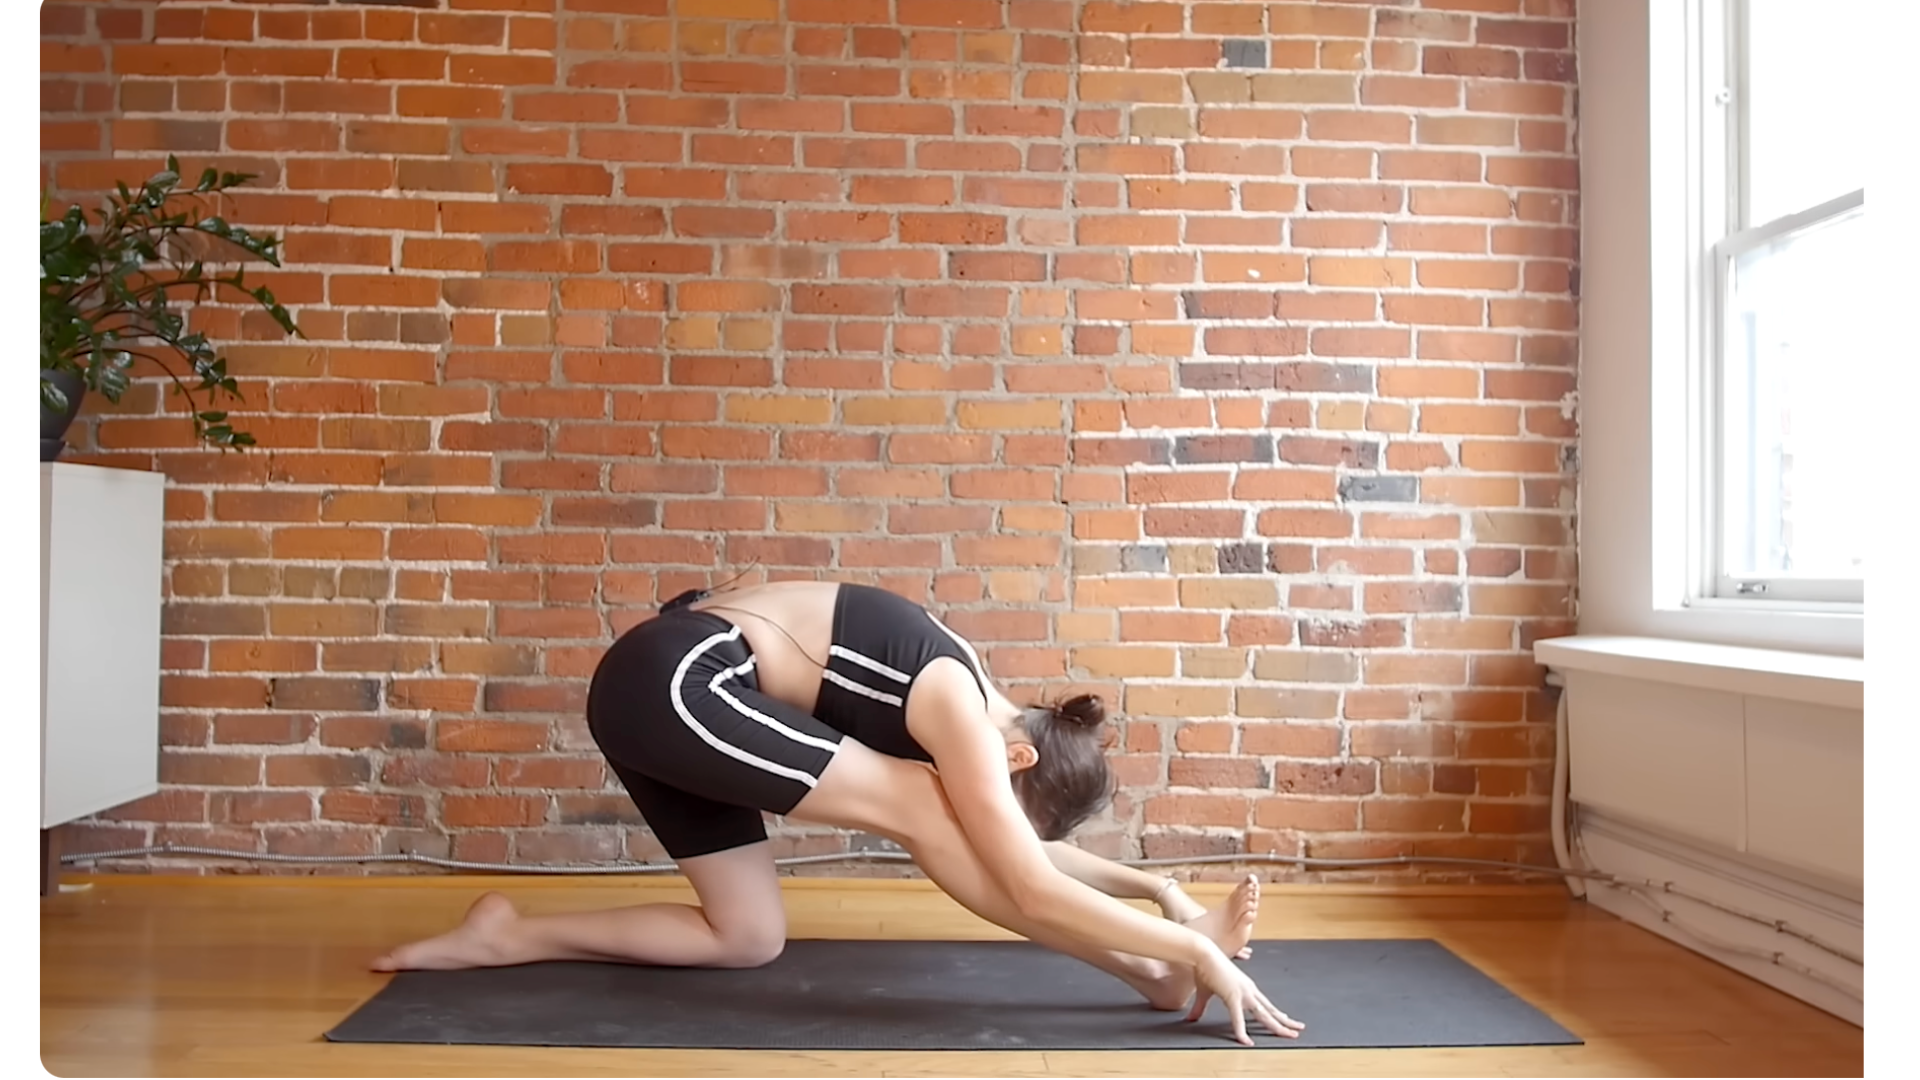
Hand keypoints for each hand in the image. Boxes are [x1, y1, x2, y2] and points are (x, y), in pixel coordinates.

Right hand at [1186, 946, 1304, 1045]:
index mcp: (1246, 988)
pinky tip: (1246, 1042)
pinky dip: (1242, 1031)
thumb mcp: (1205, 992)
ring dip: (1278, 1026)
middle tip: (1298, 1029)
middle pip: (1271, 1010)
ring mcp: (1243, 994)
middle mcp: (1249, 991)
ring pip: (1265, 1015)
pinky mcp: (1232, 996)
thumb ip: (1201, 1007)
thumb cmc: (1204, 968)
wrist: (1202, 953)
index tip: (1286, 1019)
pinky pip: (1238, 1018)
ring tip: (1290, 1034)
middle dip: (1285, 1022)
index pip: (1265, 1004)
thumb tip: (1192, 1018)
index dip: (1276, 1013)